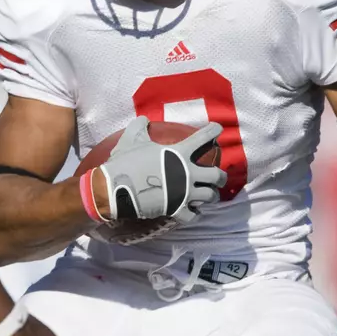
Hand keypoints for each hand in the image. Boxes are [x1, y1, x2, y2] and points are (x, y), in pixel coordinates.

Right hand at [96, 116, 225, 224]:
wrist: (114, 188)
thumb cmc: (125, 162)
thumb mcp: (131, 138)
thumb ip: (140, 126)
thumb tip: (144, 119)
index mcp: (179, 152)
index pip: (204, 137)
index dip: (213, 131)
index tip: (217, 129)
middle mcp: (187, 173)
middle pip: (217, 175)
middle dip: (221, 177)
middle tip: (218, 178)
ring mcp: (184, 193)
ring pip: (210, 197)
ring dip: (211, 196)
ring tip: (208, 196)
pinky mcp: (176, 210)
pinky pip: (193, 216)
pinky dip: (195, 214)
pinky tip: (193, 211)